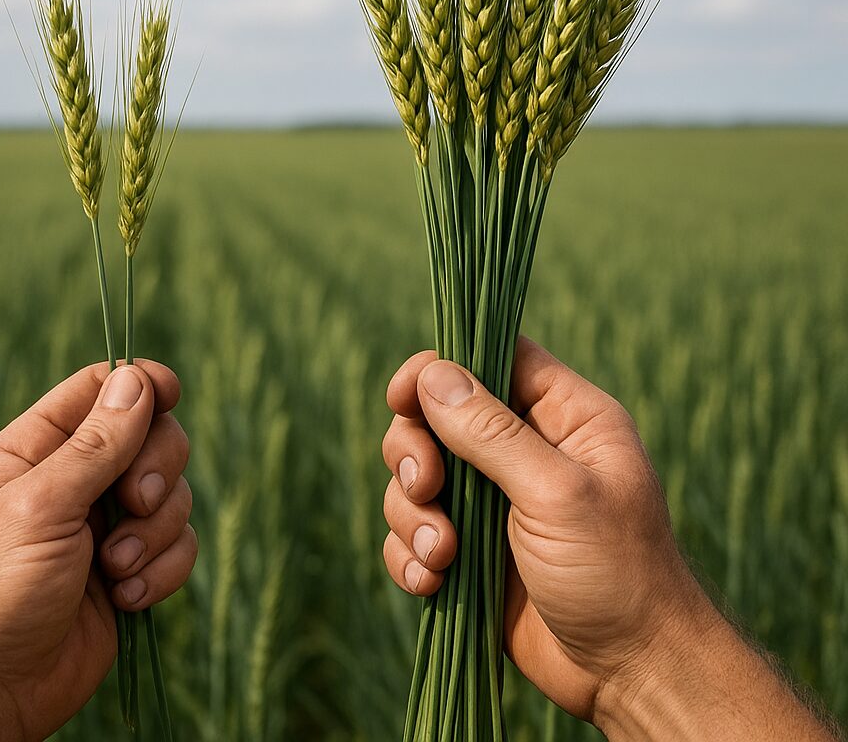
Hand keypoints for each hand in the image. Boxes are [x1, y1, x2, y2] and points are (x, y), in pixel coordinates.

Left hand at [0, 361, 196, 741]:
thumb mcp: (40, 506)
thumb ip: (96, 444)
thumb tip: (138, 379)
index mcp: (38, 449)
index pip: (101, 389)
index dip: (141, 385)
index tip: (170, 395)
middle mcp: (77, 480)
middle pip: (152, 436)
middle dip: (155, 470)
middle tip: (132, 504)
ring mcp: (108, 525)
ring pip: (174, 493)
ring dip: (154, 533)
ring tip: (114, 570)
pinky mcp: (134, 569)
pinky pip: (180, 546)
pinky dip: (162, 572)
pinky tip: (124, 600)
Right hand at [380, 340, 836, 739]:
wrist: (630, 674)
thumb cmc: (617, 572)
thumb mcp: (557, 493)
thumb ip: (492, 432)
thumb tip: (433, 374)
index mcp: (563, 416)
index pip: (492, 358)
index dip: (440, 367)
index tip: (402, 395)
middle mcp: (524, 449)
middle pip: (436, 415)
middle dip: (415, 451)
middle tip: (426, 485)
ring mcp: (493, 501)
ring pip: (416, 476)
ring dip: (412, 513)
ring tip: (442, 554)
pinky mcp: (469, 550)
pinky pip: (413, 533)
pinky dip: (410, 554)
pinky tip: (433, 581)